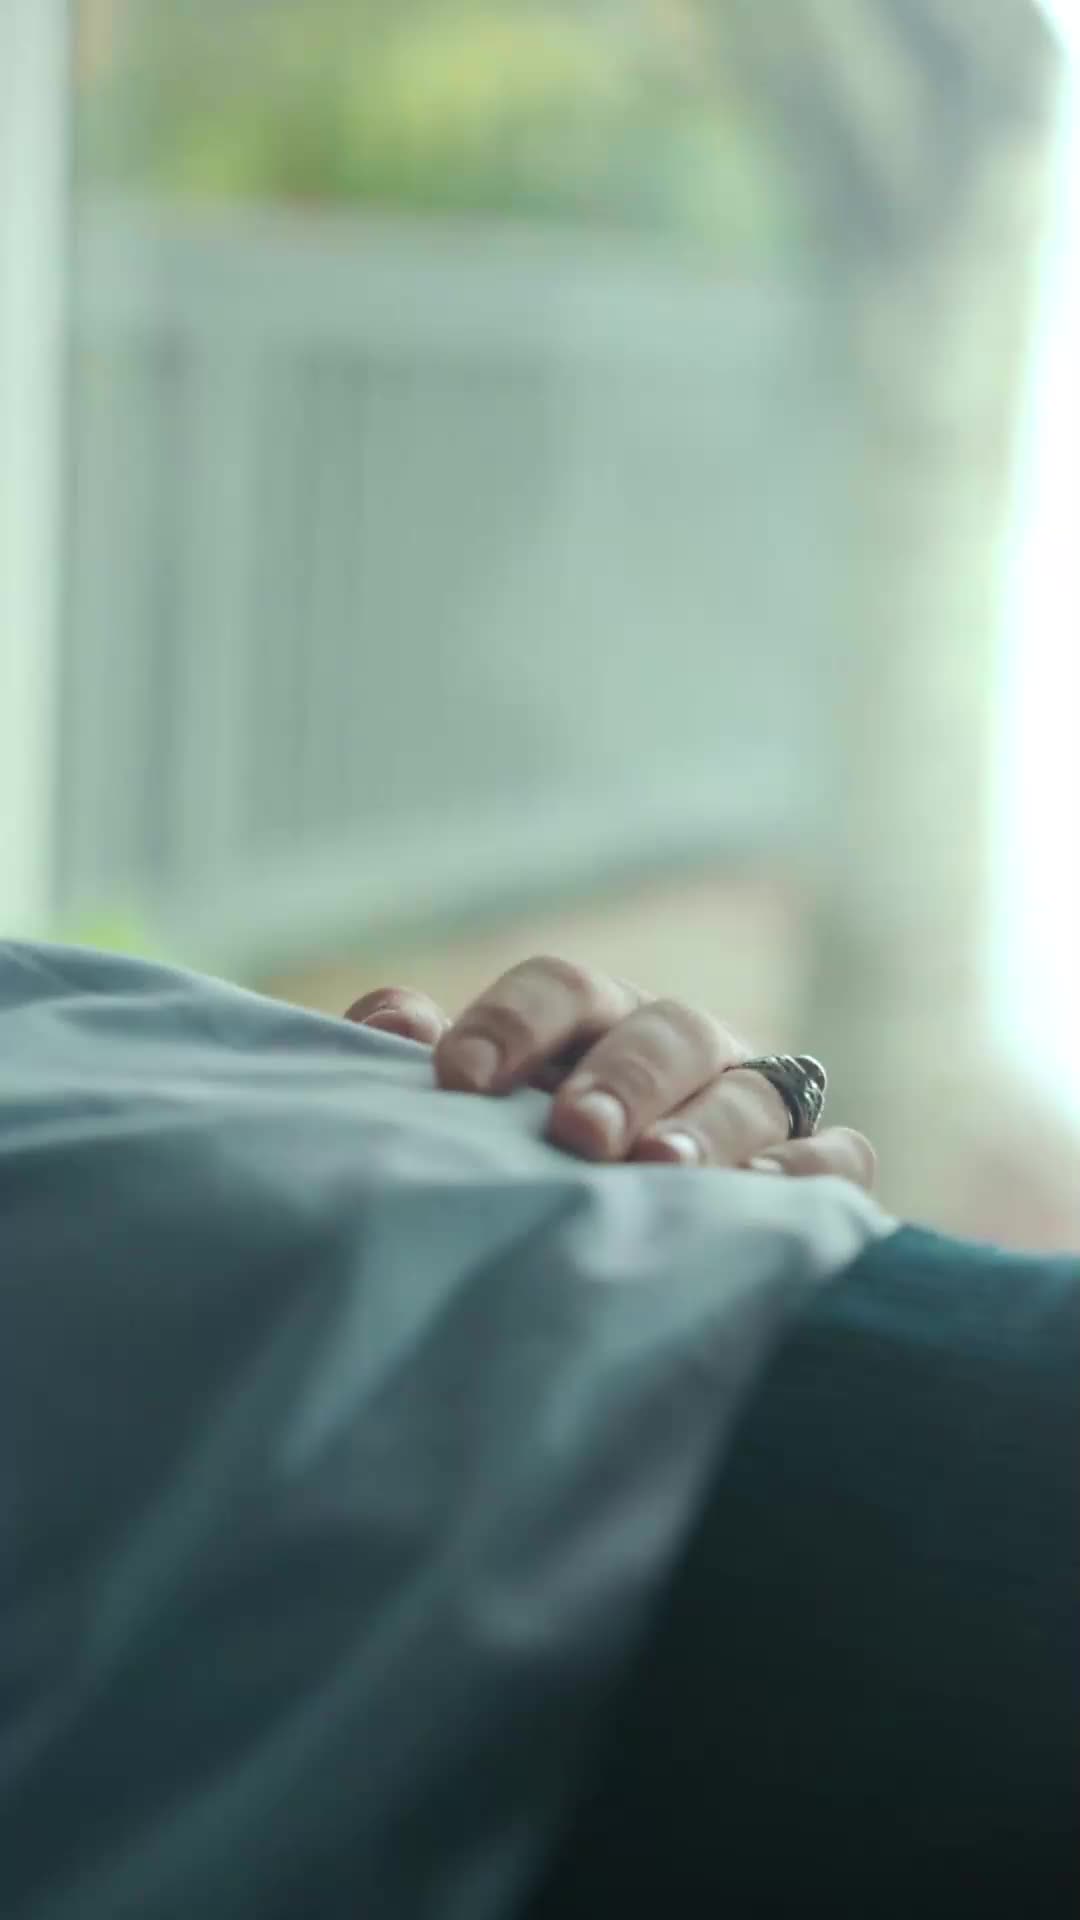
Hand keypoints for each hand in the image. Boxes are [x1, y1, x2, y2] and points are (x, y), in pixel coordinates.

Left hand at [344, 955, 875, 1186]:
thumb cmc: (522, 1168)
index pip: (562, 988)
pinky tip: (765, 1203)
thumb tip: (389, 1018)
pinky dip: (810, 1172)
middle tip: (576, 1132)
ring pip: (754, 1089)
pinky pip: (835, 1156)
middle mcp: (678, 1048)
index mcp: (590, 1021)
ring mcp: (753, 1101)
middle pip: (665, 1032)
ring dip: (711, 1125)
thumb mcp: (471, 1117)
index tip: (457, 1082)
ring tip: (663, 1171)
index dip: (513, 1023)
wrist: (604, 1260)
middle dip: (622, 1078)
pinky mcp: (816, 1164)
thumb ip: (422, 1067)